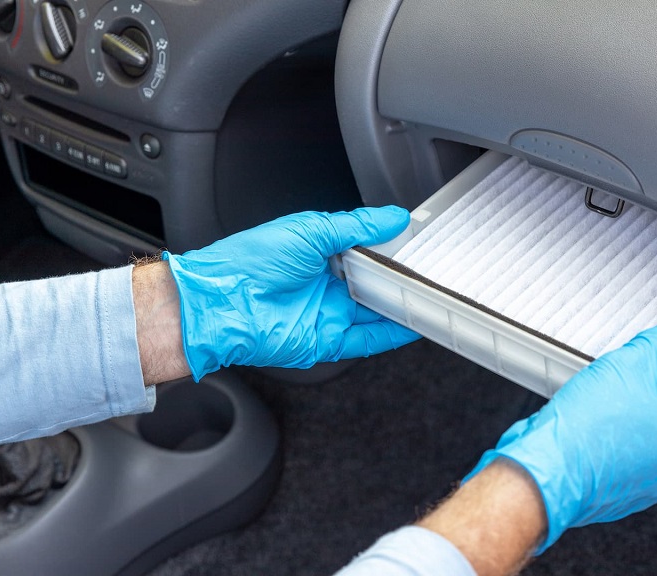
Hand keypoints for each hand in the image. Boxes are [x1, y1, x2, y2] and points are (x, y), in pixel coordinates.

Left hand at [164, 206, 420, 380]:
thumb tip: (393, 217)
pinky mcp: (327, 341)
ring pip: (378, 312)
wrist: (222, 302)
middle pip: (377, 283)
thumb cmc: (252, 261)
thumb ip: (358, 226)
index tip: (419, 241)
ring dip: (404, 306)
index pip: (368, 250)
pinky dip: (393, 334)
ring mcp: (329, 314)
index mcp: (321, 253)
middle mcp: (327, 284)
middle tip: (433, 268)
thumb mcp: (311, 229)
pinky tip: (414, 324)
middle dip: (404, 278)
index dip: (393, 247)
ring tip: (433, 296)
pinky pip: (368, 340)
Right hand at [465, 322, 656, 552]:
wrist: (544, 475)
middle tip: (644, 351)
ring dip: (634, 399)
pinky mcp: (615, 485)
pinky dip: (616, 423)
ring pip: (648, 426)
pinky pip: (624, 444)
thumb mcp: (630, 366)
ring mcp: (644, 480)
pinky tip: (596, 408)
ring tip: (611, 378)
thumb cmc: (586, 432)